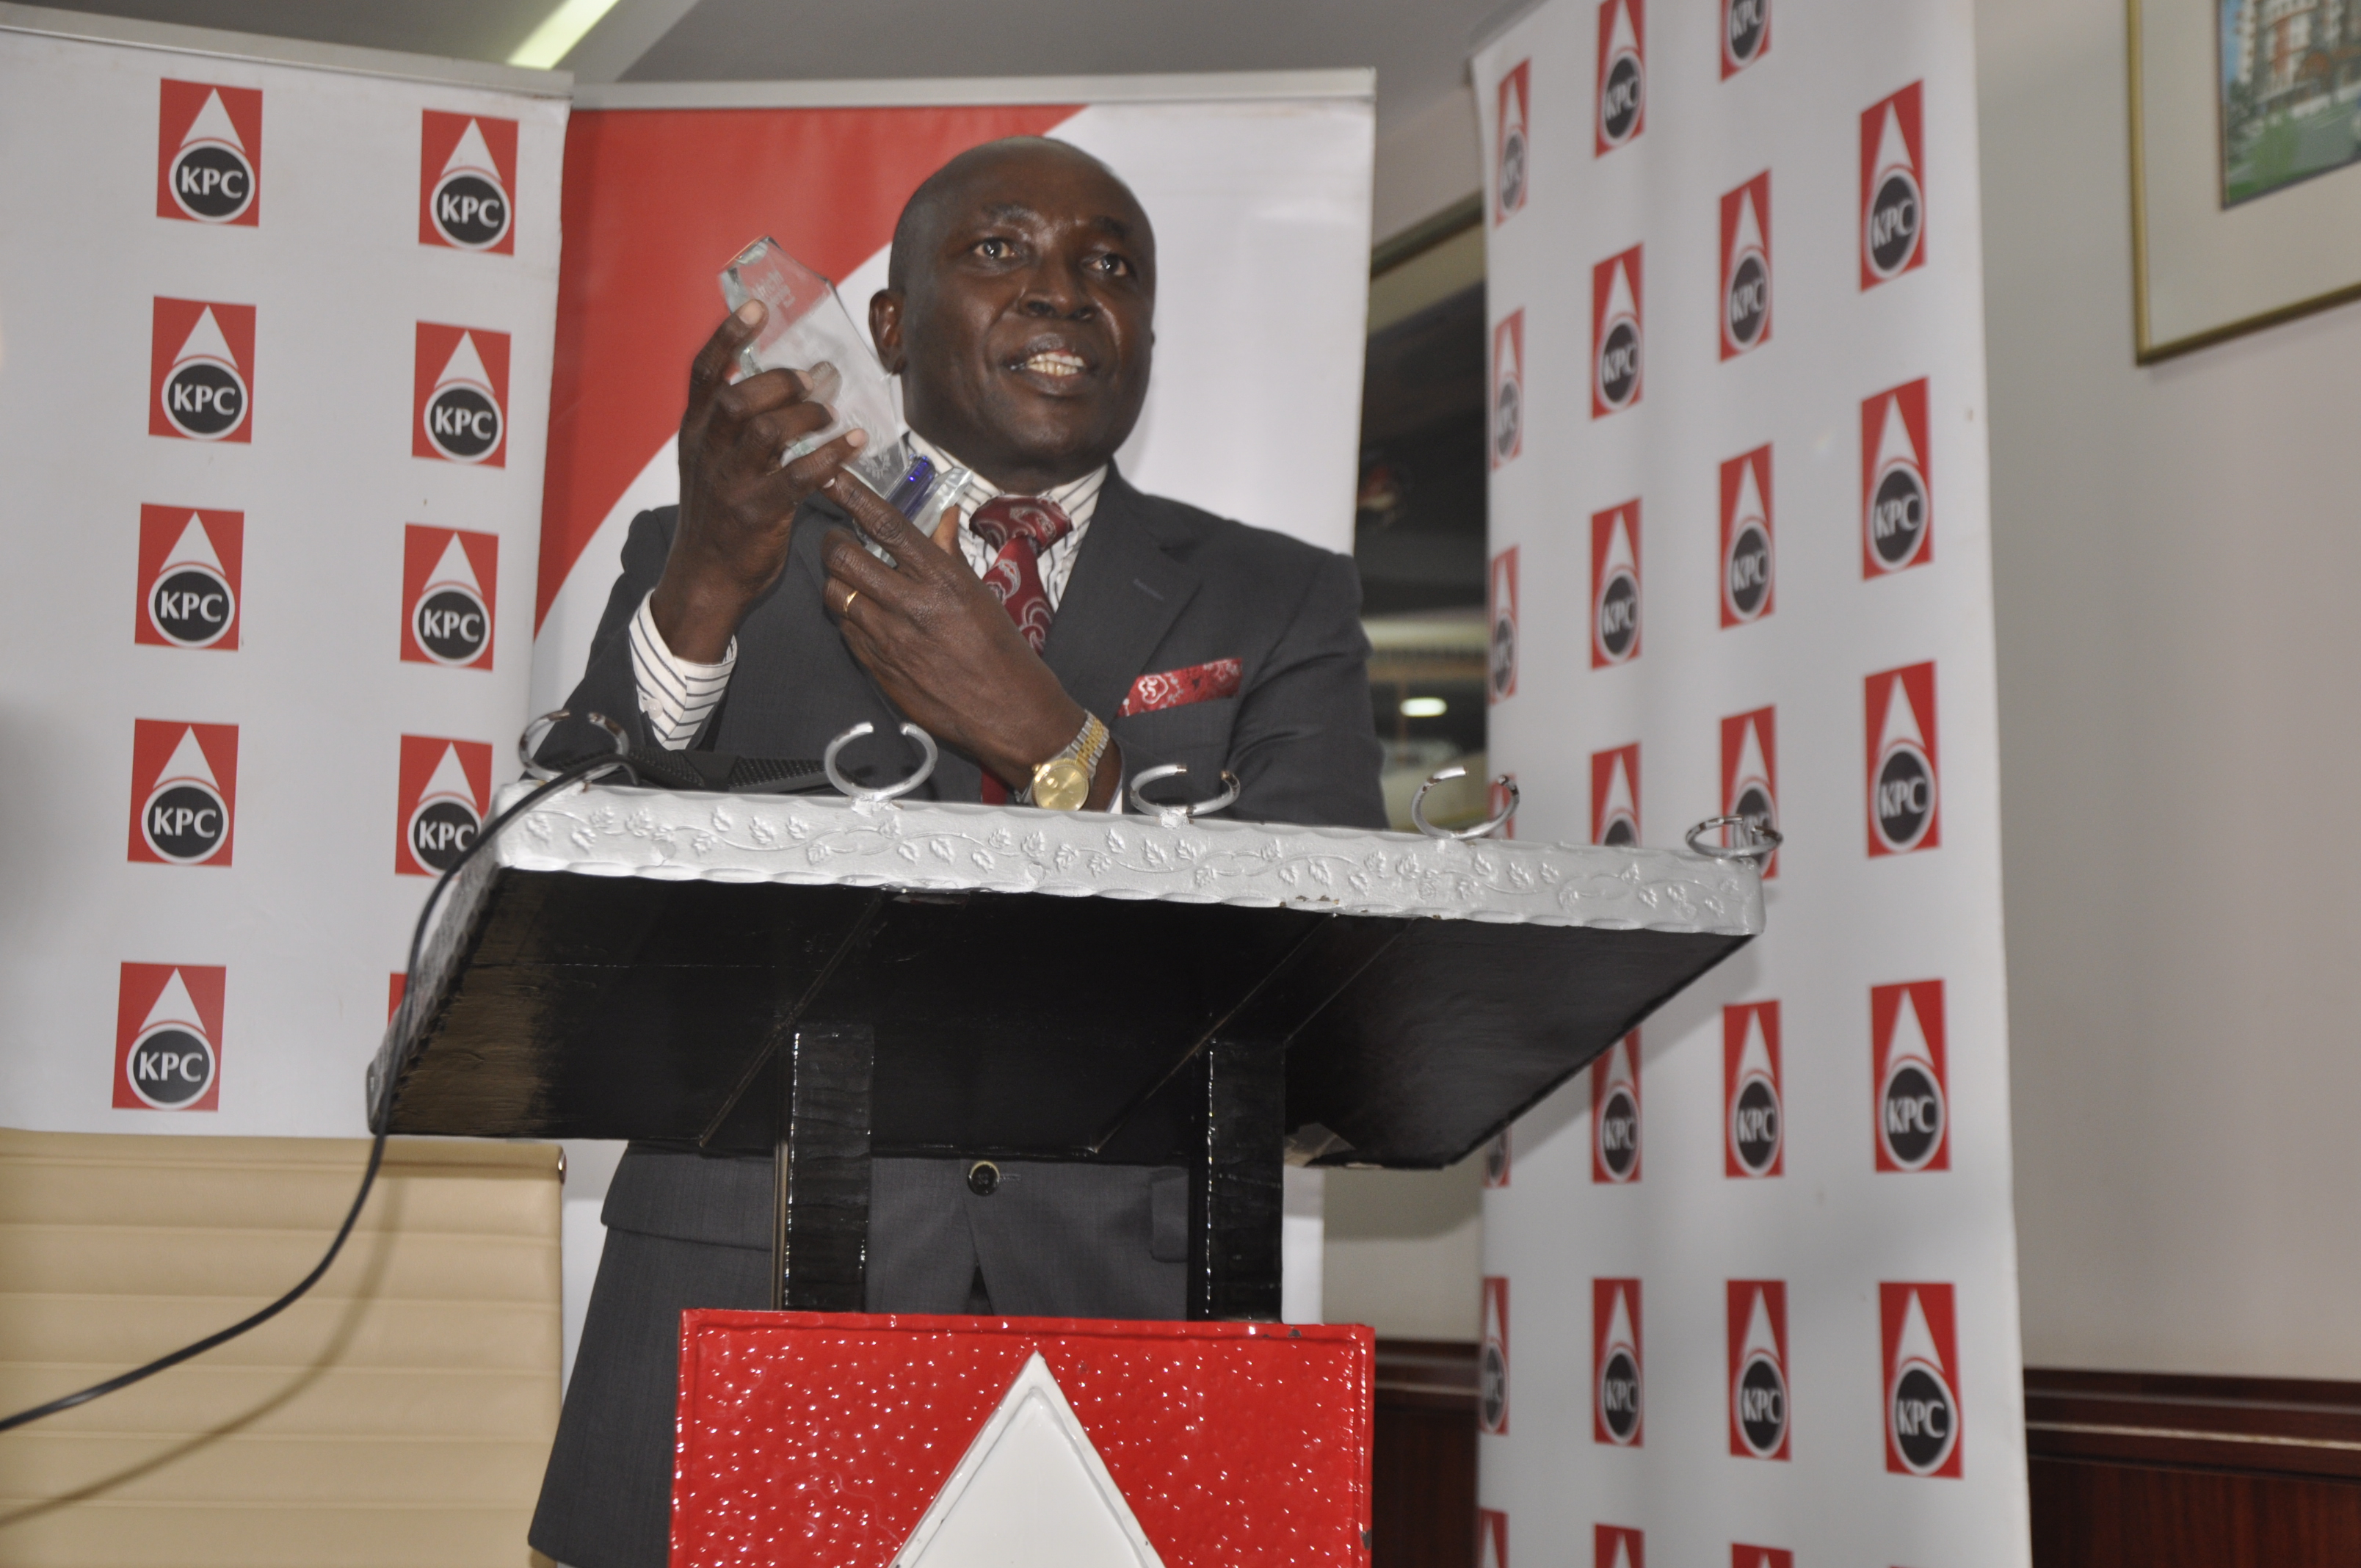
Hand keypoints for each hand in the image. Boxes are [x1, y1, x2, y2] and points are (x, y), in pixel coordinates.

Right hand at [649, 301, 870, 662]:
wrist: (705, 580)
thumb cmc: (718, 518)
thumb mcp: (710, 464)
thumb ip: (734, 427)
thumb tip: (784, 384)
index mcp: (694, 434)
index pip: (704, 375)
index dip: (728, 337)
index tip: (757, 309)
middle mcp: (707, 453)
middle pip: (738, 397)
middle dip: (780, 381)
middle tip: (813, 381)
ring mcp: (730, 484)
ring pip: (766, 431)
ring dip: (806, 416)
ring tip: (830, 415)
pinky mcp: (757, 514)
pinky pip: (798, 476)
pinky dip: (831, 455)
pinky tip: (855, 443)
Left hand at [818, 474, 1111, 801]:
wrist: (1008, 711)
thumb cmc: (1002, 649)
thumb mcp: (980, 592)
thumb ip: (949, 553)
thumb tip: (944, 516)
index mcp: (941, 578)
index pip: (885, 524)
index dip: (850, 495)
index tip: (830, 475)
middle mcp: (910, 603)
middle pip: (843, 557)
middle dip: (832, 541)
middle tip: (838, 539)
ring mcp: (888, 638)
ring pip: (835, 593)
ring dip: (836, 580)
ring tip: (849, 579)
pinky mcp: (877, 667)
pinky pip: (845, 630)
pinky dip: (847, 616)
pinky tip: (863, 615)